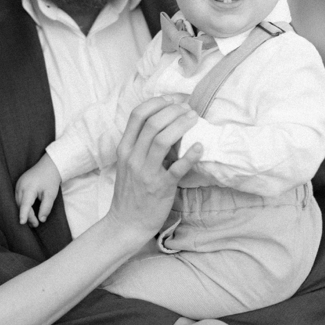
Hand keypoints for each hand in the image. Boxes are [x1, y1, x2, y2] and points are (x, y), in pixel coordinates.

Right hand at [16, 153, 60, 228]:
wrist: (48, 166)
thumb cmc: (50, 180)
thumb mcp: (51, 194)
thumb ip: (46, 207)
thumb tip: (41, 220)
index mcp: (29, 188)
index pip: (25, 204)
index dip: (24, 214)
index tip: (22, 222)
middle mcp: (21, 186)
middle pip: (21, 205)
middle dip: (28, 216)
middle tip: (36, 224)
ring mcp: (18, 185)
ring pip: (18, 203)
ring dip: (25, 212)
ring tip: (33, 220)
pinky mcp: (18, 185)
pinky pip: (18, 199)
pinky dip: (23, 206)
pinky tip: (29, 211)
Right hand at [106, 95, 197, 240]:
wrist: (127, 223)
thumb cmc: (131, 193)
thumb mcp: (129, 164)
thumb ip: (141, 145)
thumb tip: (167, 124)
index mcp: (124, 149)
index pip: (137, 115)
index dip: (157, 102)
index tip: (172, 101)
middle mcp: (133, 158)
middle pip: (153, 122)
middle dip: (174, 110)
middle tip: (188, 109)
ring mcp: (146, 173)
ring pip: (163, 139)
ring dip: (182, 124)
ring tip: (194, 119)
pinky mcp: (161, 187)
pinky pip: (177, 168)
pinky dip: (190, 155)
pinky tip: (199, 146)